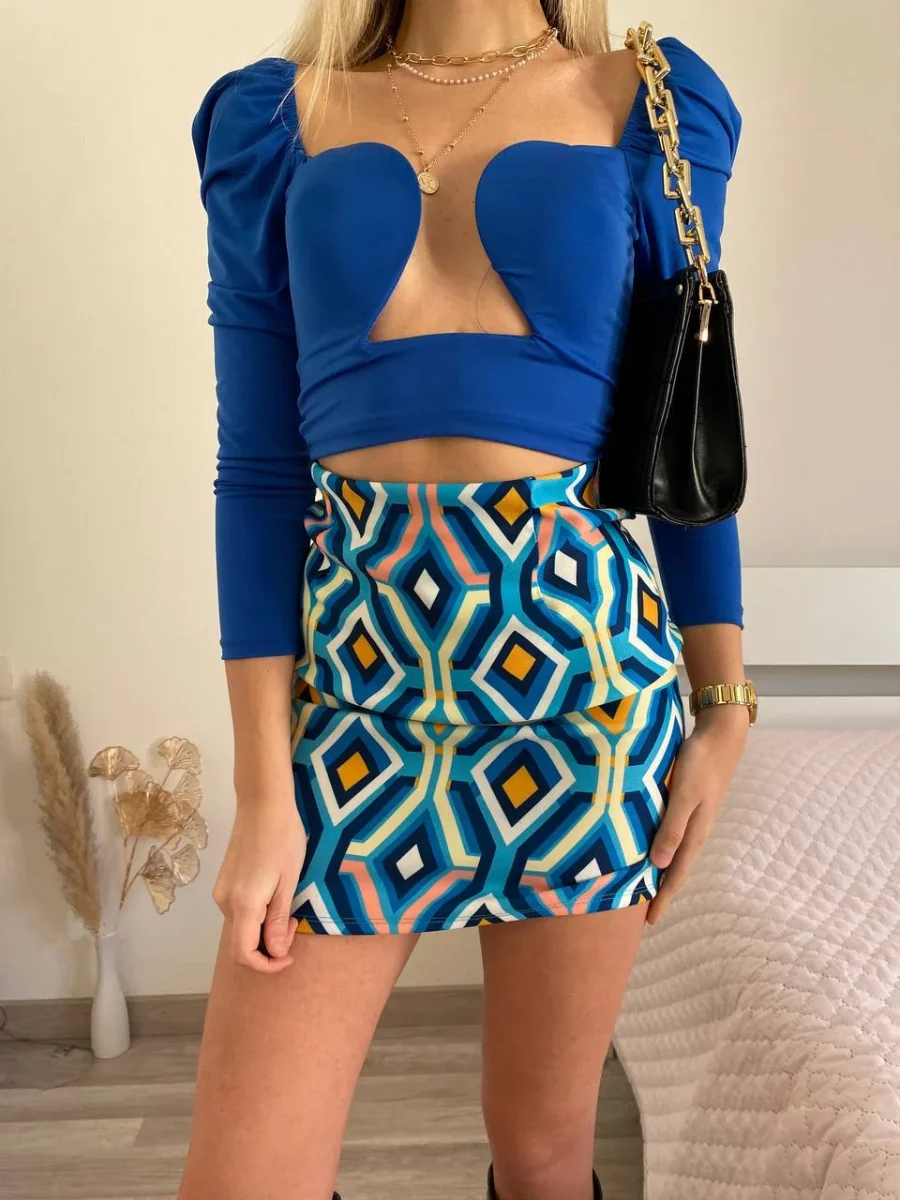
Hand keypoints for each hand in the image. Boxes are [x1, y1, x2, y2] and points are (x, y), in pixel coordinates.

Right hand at [212, 798, 306, 973]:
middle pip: (241, 943)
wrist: (263, 804)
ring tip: (288, 905)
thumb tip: (276, 953)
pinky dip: (256, 915)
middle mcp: (224, 902)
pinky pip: (238, 911)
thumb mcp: (288, 882)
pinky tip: (274, 896)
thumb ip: (279, 921)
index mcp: (242, 904)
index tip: (290, 956)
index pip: (244, 955)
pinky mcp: (223, 882)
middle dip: (269, 945)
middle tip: (295, 922)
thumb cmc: (283, 839)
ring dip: (264, 929)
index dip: (267, 965)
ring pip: (241, 927)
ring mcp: (221, 891)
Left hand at [646, 705, 748, 925]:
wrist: (721, 736)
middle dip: (662, 892)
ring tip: (646, 887)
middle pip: (675, 869)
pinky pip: (674, 836)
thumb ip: (671, 827)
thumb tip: (659, 865)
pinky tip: (653, 849)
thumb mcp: (684, 795)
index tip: (649, 922)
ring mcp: (694, 818)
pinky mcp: (689, 805)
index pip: (675, 875)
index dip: (662, 898)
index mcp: (694, 833)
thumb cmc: (699, 762)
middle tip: (644, 913)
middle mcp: (695, 830)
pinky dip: (663, 849)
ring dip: (662, 872)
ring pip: (675, 853)